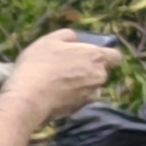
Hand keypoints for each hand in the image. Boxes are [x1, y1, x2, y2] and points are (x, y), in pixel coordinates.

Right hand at [8, 28, 122, 122]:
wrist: (29, 98)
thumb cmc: (39, 64)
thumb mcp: (49, 40)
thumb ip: (67, 36)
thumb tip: (75, 39)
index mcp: (96, 56)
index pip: (116, 56)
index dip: (105, 56)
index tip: (90, 56)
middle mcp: (100, 76)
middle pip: (102, 72)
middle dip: (90, 71)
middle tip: (68, 69)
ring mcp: (91, 94)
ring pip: (91, 88)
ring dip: (81, 85)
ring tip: (60, 85)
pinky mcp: (80, 109)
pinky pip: (80, 100)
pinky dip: (72, 98)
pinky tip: (55, 95)